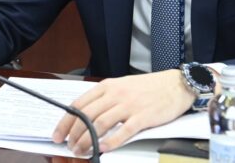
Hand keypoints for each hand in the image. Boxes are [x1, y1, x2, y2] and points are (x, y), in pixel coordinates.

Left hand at [51, 70, 194, 154]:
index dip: (66, 121)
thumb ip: (104, 99)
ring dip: (87, 140)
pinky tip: (103, 150)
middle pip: (86, 116)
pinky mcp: (143, 117)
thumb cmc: (148, 87)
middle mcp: (115, 94)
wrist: (175, 84)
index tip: (58, 134)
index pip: (79, 104)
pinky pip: (123, 132)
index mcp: (107, 86)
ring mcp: (129, 106)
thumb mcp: (121, 86)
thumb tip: (84, 116)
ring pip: (100, 124)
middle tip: (68, 147)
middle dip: (73, 134)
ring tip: (81, 151)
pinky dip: (110, 142)